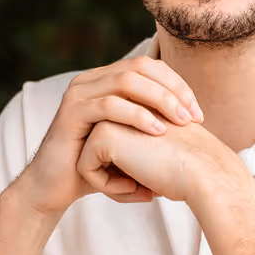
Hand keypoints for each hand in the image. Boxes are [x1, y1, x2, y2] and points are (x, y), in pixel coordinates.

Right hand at [18, 57, 202, 215]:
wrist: (56, 188)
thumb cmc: (99, 167)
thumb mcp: (132, 142)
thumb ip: (155, 125)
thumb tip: (195, 120)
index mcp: (106, 81)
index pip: (149, 67)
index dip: (177, 85)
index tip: (198, 113)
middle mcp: (91, 80)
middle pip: (140, 68)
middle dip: (172, 91)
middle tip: (193, 117)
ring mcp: (79, 93)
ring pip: (126, 81)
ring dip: (159, 100)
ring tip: (180, 123)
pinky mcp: (70, 112)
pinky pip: (109, 105)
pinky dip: (137, 116)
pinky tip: (156, 132)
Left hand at [76, 116, 242, 204]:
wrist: (204, 173)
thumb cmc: (187, 169)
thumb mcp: (157, 150)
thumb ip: (132, 146)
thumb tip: (108, 164)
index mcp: (136, 105)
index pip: (113, 147)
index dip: (129, 171)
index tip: (155, 179)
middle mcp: (122, 104)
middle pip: (99, 152)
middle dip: (117, 175)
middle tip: (149, 185)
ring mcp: (110, 115)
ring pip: (89, 159)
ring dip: (112, 181)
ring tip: (143, 186)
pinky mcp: (102, 134)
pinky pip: (85, 169)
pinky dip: (107, 186)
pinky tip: (136, 186)